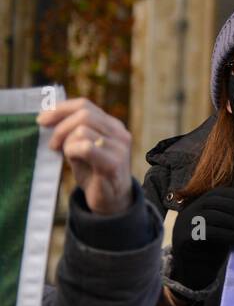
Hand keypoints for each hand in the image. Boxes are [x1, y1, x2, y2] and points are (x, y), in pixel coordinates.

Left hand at [37, 98, 132, 215]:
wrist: (111, 200)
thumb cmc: (94, 173)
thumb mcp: (83, 147)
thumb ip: (74, 131)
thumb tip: (47, 117)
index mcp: (113, 125)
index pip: (85, 105)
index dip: (60, 109)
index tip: (42, 120)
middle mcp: (119, 133)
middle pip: (84, 114)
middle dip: (60, 127)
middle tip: (52, 145)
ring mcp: (119, 147)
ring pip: (82, 130)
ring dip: (67, 143)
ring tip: (66, 155)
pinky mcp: (113, 163)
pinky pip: (85, 147)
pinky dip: (72, 152)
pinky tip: (73, 161)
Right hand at [170, 187, 233, 290]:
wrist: (195, 274)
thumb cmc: (213, 250)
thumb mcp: (225, 229)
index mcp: (199, 204)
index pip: (220, 193)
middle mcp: (189, 211)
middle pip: (217, 202)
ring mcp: (184, 224)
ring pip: (213, 216)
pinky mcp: (183, 239)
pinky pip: (208, 232)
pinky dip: (229, 234)